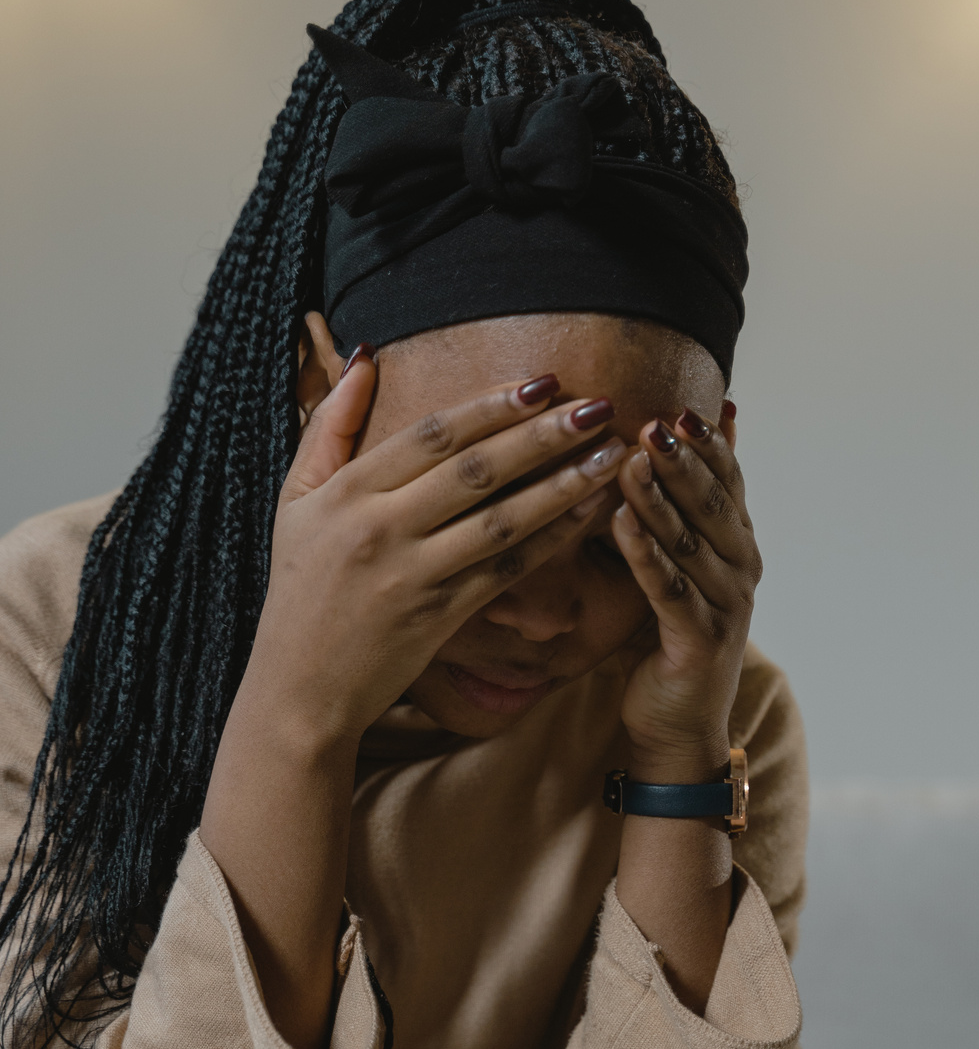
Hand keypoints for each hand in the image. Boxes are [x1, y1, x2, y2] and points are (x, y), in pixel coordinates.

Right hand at [248, 356, 624, 746]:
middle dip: (542, 434)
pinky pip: (506, 572)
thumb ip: (329, 427)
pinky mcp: (439, 618)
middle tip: (597, 405)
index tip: (544, 381)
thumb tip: (365, 358)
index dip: (492, 406)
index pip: (432, 436)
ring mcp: (413, 576)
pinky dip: (551, 540)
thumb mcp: (296, 502)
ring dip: (563, 484)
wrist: (298, 689)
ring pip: (501, 521)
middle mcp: (381, 530)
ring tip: (611, 454)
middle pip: (475, 471)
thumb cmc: (299, 590)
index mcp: (348, 493)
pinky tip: (589, 513)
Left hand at [612, 403, 760, 780]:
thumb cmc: (670, 638)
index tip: (679, 406)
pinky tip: (620, 521)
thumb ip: (687, 505)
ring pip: (691, 542)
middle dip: (685, 461)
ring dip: (661, 498)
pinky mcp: (699, 642)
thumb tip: (706, 435)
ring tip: (631, 457)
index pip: (729, 482)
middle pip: (714, 505)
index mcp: (739, 547)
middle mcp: (741, 572)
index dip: (708, 444)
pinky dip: (645, 553)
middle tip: (654, 420)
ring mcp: (726, 608)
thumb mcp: (682, 563)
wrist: (677, 727)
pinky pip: (669, 589)